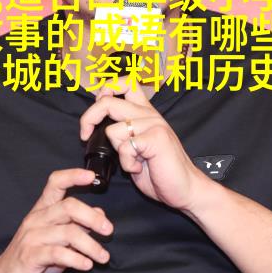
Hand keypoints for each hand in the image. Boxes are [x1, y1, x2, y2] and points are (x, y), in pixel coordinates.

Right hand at [0, 168, 112, 272]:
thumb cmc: (33, 258)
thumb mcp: (58, 239)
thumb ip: (77, 224)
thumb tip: (99, 212)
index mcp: (42, 210)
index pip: (56, 183)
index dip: (74, 176)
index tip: (92, 176)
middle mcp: (36, 219)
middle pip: (69, 206)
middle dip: (93, 218)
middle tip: (108, 231)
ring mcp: (32, 237)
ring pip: (68, 232)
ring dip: (91, 245)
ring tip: (102, 257)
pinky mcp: (30, 256)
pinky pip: (58, 253)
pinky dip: (76, 259)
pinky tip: (86, 265)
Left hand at [80, 82, 208, 211]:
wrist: (185, 188)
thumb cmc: (161, 171)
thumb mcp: (137, 147)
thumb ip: (123, 134)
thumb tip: (98, 127)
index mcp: (145, 113)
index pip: (125, 83)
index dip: (106, 90)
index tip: (97, 110)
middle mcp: (149, 115)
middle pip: (107, 101)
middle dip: (89, 119)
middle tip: (86, 135)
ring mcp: (153, 125)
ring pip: (112, 129)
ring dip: (116, 151)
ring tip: (132, 162)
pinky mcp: (156, 139)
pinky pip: (125, 147)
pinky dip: (126, 162)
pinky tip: (138, 168)